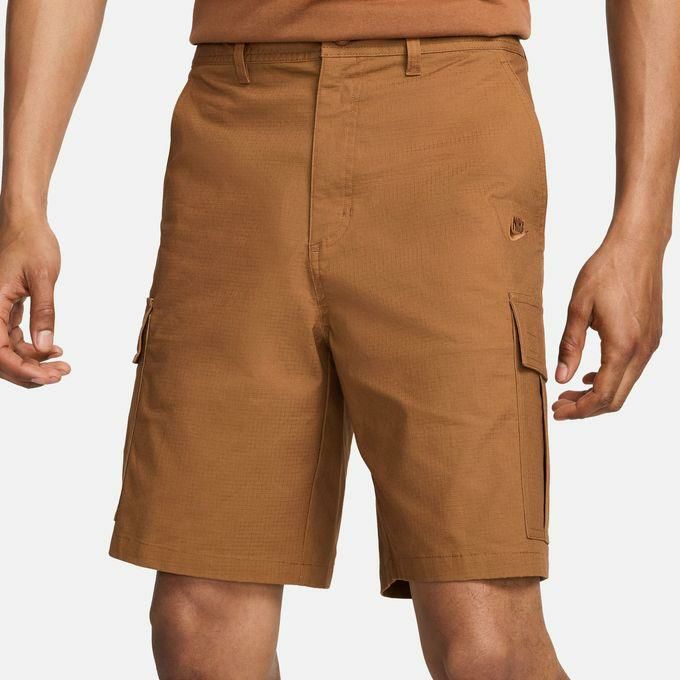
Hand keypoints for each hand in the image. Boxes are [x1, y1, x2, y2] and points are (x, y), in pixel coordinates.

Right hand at [0, 207, 70, 387]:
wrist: (27, 224)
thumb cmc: (32, 244)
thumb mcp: (43, 278)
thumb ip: (44, 313)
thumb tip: (45, 346)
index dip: (22, 369)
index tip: (49, 376)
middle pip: (1, 357)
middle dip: (30, 371)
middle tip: (61, 373)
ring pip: (8, 351)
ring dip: (33, 362)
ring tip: (63, 364)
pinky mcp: (5, 311)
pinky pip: (13, 339)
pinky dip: (32, 349)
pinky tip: (54, 349)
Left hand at [552, 233, 663, 419]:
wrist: (637, 246)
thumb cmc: (606, 271)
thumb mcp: (578, 308)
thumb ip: (569, 346)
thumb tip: (561, 378)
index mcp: (623, 346)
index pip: (602, 395)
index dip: (578, 410)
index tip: (556, 413)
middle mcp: (642, 350)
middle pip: (616, 398)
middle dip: (586, 408)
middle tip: (559, 406)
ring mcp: (651, 345)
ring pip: (625, 386)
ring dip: (598, 394)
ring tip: (569, 392)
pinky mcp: (652, 337)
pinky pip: (632, 370)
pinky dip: (611, 379)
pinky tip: (590, 374)